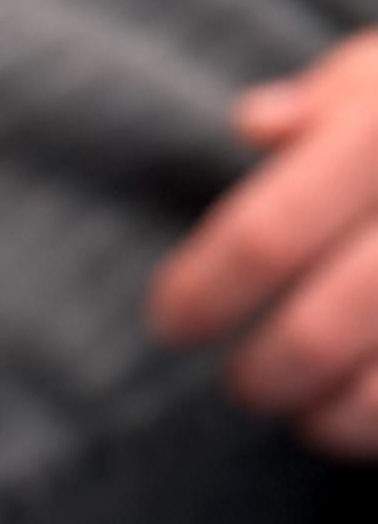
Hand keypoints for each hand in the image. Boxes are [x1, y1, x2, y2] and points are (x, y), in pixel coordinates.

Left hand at [148, 30, 377, 456]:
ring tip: (307, 419)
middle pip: (324, 327)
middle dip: (266, 372)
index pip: (269, 231)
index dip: (204, 287)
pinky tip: (376, 428)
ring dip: (337, 420)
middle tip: (242, 387)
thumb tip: (252, 126)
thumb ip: (335, 94)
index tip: (167, 321)